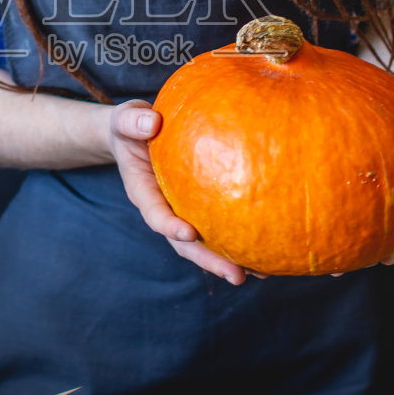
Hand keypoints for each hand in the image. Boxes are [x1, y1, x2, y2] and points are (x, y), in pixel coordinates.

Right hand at [106, 100, 247, 284]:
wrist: (138, 132)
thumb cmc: (132, 126)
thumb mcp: (127, 119)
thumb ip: (132, 121)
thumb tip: (151, 121)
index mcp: (143, 191)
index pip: (154, 213)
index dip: (168, 225)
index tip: (187, 232)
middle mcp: (164, 209)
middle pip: (184, 243)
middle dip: (209, 260)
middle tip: (235, 275)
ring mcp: (182, 212)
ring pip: (204, 243)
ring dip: (229, 260)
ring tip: (260, 274)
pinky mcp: (199, 209)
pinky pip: (218, 227)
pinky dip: (239, 240)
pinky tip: (266, 250)